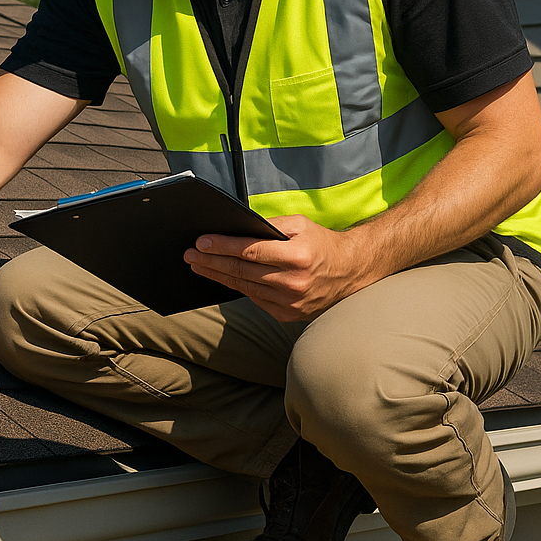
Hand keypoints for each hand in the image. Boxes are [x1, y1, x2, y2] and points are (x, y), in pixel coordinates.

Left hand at [184, 214, 368, 321]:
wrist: (350, 272)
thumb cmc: (322, 244)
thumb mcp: (301, 225)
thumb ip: (270, 226)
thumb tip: (238, 228)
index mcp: (297, 257)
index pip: (250, 251)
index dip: (222, 247)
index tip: (201, 242)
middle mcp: (293, 282)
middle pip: (242, 271)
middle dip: (211, 261)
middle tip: (189, 255)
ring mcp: (290, 303)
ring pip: (244, 287)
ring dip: (218, 275)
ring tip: (198, 265)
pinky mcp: (288, 315)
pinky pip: (255, 299)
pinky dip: (237, 287)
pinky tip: (223, 277)